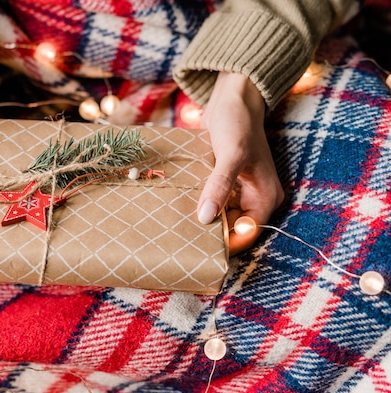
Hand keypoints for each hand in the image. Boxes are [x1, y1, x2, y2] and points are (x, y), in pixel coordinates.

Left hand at [197, 72, 283, 254]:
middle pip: (231, 229)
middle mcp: (255, 198)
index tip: (197, 248)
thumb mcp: (230, 154)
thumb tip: (206, 217)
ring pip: (220, 215)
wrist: (233, 97)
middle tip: (181, 238)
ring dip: (202, 218)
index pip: (245, 235)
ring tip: (176, 225)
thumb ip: (220, 186)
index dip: (224, 244)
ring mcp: (240, 190)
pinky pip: (213, 200)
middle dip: (210, 233)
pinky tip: (180, 206)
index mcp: (265, 198)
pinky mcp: (225, 181)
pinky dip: (200, 203)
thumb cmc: (237, 122)